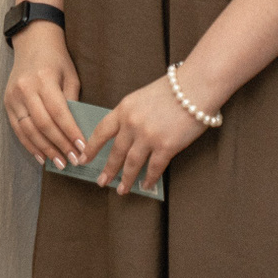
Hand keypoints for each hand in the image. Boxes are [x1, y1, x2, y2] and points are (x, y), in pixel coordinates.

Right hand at [3, 23, 83, 168]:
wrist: (31, 43)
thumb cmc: (56, 60)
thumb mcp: (70, 76)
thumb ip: (72, 102)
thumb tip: (76, 131)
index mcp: (44, 79)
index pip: (59, 112)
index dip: (70, 132)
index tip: (83, 148)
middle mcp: (25, 88)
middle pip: (43, 124)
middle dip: (60, 145)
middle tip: (74, 161)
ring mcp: (13, 96)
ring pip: (28, 129)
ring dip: (45, 149)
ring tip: (60, 163)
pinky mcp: (7, 102)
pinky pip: (17, 128)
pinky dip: (29, 144)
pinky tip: (41, 156)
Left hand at [82, 72, 209, 195]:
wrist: (195, 87)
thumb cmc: (171, 90)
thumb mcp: (140, 98)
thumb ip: (130, 114)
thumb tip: (124, 134)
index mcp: (123, 109)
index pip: (101, 131)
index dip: (91, 147)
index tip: (82, 158)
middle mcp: (131, 124)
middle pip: (115, 152)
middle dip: (107, 170)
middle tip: (101, 182)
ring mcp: (148, 136)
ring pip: (132, 163)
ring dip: (126, 179)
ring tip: (122, 190)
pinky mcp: (166, 146)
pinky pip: (154, 167)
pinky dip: (149, 179)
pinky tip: (146, 186)